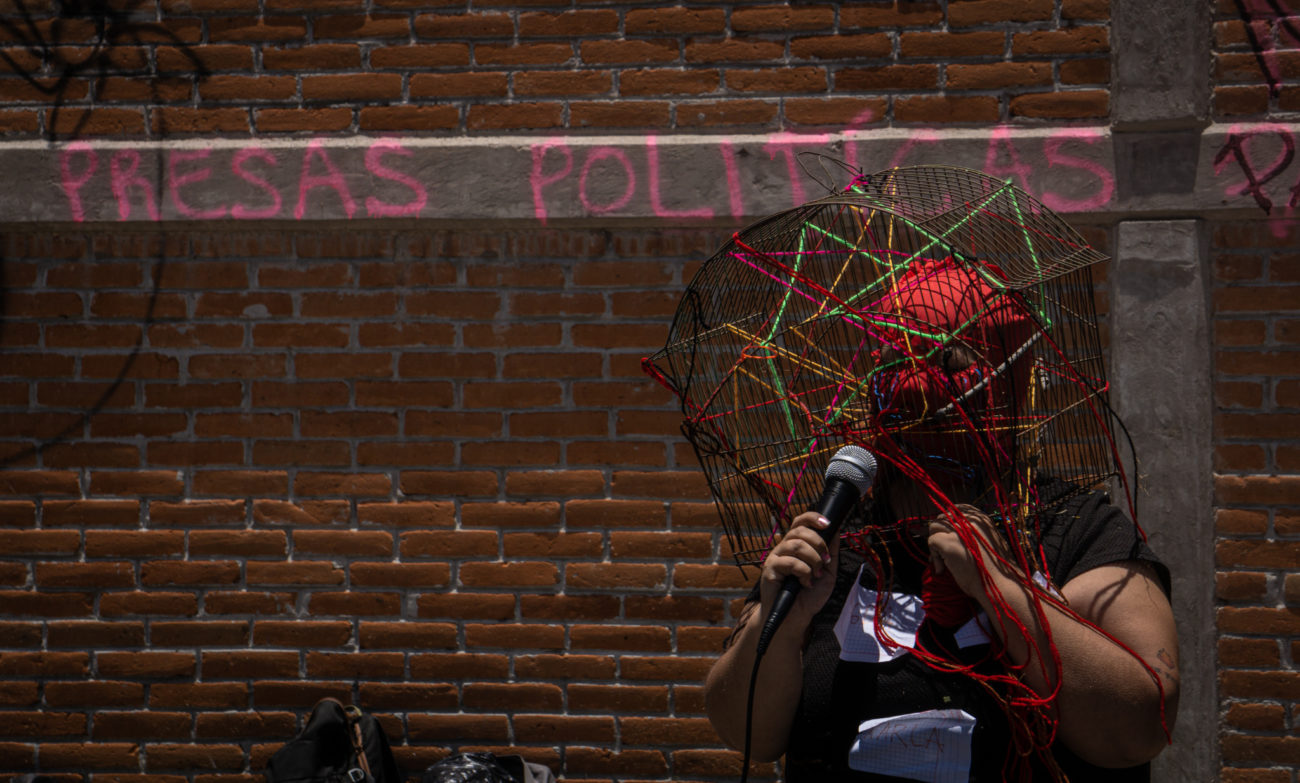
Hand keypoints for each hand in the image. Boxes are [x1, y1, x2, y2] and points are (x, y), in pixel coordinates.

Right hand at [758, 511, 839, 627]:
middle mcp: (784, 548)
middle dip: (818, 543)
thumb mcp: (828, 573)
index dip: (812, 518)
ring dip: (813, 560)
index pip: (800, 522)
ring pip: (796, 545)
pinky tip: (805, 583)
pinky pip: (790, 562)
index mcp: (796, 546)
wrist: (796, 618)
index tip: (827, 523)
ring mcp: (775, 558)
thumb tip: (835, 530)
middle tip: (825, 561)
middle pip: (799, 531)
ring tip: (816, 574)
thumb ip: (831, 552)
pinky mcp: (770, 569)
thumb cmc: (809, 596)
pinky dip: (804, 572)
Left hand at [926, 504, 1015, 598]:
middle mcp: (969, 520)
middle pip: (943, 517)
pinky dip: (934, 556)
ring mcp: (959, 530)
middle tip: (944, 553)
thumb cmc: (996, 570)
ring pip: (934, 527)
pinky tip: (943, 570)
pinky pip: (932, 541)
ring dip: (935, 543)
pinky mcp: (949, 543)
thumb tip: (949, 532)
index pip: (956, 509)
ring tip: (944, 562)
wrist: (1001, 586)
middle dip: (940, 533)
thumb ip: (971, 533)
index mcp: (981, 518)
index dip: (949, 522)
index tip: (949, 536)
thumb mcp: (988, 541)